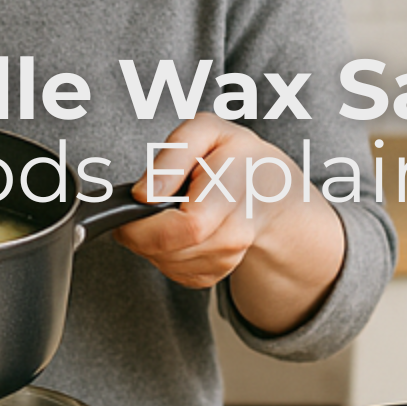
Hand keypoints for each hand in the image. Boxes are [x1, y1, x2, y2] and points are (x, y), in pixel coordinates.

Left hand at [111, 113, 346, 332]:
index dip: (148, 223)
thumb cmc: (236, 158)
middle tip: (141, 207)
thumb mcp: (206, 132)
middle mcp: (238, 229)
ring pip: (169, 265)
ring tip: (162, 213)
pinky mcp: (217, 273)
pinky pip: (176, 273)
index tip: (135, 204)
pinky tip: (175, 230)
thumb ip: (173, 156)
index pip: (189, 226)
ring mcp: (230, 256)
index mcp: (236, 188)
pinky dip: (163, 255)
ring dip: (150, 244)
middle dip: (141, 232)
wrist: (271, 190)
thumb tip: (144, 194)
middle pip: (172, 250)